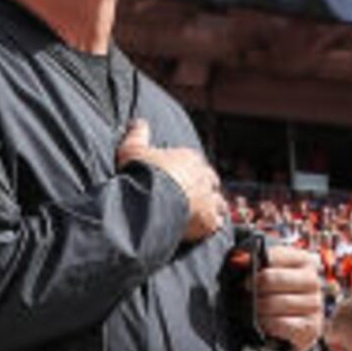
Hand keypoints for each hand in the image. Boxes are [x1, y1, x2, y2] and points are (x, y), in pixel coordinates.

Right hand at [116, 119, 225, 244]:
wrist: (148, 200)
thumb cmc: (141, 174)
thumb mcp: (133, 148)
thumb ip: (137, 134)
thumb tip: (138, 122)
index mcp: (189, 159)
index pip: (196, 164)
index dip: (190, 173)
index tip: (182, 180)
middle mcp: (203, 176)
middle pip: (210, 182)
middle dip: (205, 189)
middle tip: (195, 198)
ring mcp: (209, 199)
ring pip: (218, 202)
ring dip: (212, 207)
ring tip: (202, 214)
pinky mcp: (209, 220)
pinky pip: (217, 223)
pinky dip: (211, 225)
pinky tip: (204, 228)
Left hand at [248, 240, 326, 350]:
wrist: (295, 324)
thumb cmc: (278, 295)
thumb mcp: (269, 274)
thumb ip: (255, 264)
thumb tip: (238, 260)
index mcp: (303, 260)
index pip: (272, 256)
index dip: (253, 266)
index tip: (244, 277)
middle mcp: (311, 280)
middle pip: (271, 279)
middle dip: (253, 288)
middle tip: (243, 295)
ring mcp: (314, 304)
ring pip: (275, 303)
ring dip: (258, 308)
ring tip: (250, 310)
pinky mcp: (311, 326)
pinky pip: (282, 324)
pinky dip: (268, 324)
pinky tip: (262, 323)